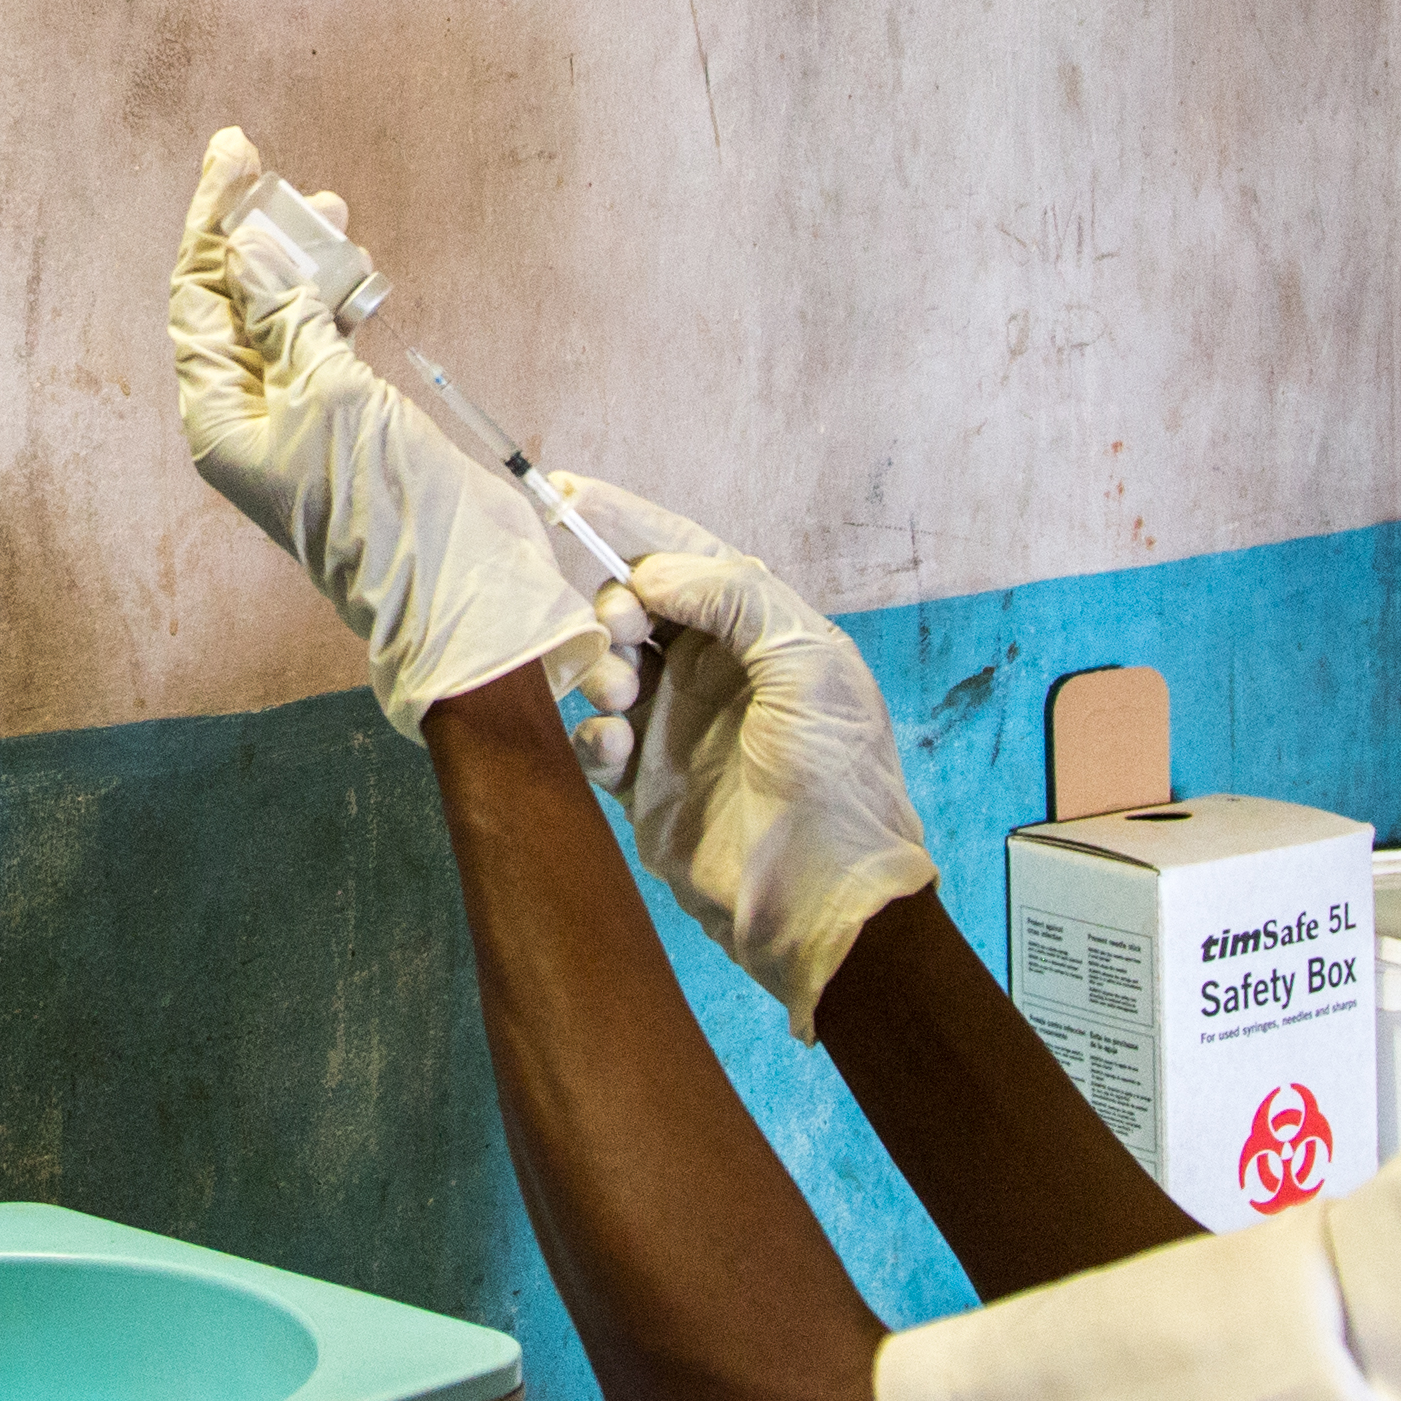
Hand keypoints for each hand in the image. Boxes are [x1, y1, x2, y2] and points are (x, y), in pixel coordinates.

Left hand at [170, 131, 632, 742]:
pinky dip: (336, 302)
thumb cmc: (387, 501)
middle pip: (232, 303)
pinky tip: (357, 271)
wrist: (458, 585)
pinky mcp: (350, 423)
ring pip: (283, 319)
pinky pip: (325, 345)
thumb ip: (289, 319)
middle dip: (250, 233)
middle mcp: (248, 414)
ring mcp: (300, 418)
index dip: (212, 224)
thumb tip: (247, 248)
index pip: (197, 297)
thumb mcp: (332, 396)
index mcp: (218, 416)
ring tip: (329, 207)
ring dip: (300, 261)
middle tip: (274, 169)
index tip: (235, 155)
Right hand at [546, 474, 934, 1036]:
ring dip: (598, 665)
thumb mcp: (810, 663)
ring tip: (619, 695)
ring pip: (605, 663)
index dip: (629, 524)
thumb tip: (654, 573)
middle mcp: (714, 671)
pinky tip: (612, 747)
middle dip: (611, 602)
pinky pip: (592, 735)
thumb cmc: (833, 777)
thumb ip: (735, 596)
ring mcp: (674, 727)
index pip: (686, 555)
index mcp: (761, 633)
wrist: (821, 904)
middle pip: (633, 603)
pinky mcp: (642, 784)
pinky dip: (591, 731)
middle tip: (620, 631)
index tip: (567, 497)